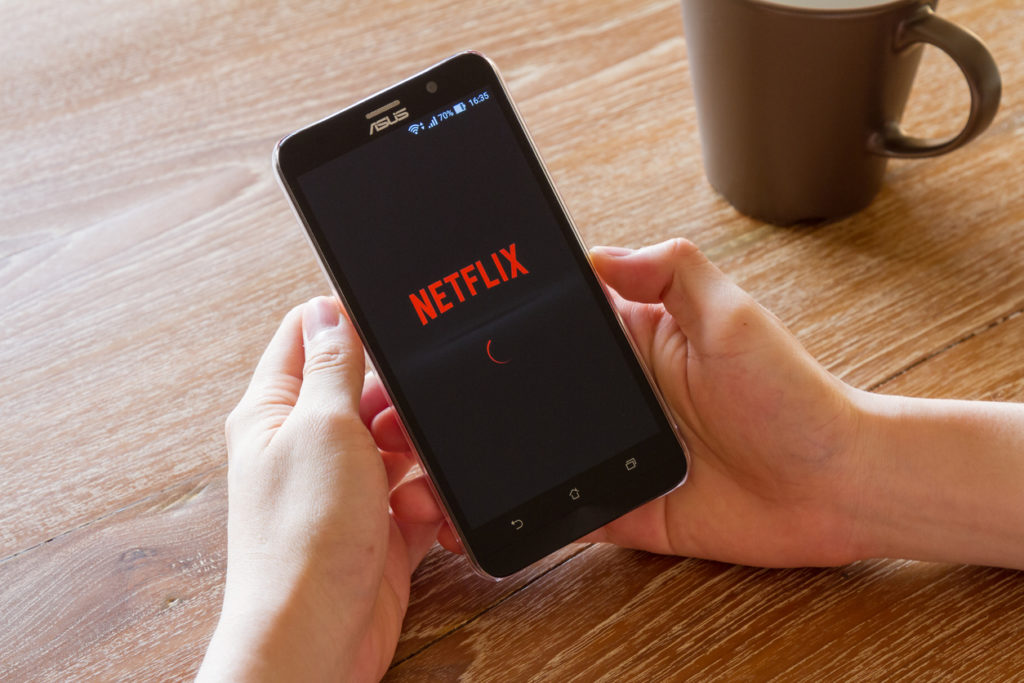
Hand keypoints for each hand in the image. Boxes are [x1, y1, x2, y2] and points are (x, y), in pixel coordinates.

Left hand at [198, 297, 437, 681]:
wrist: (318, 636)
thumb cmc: (302, 539)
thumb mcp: (323, 427)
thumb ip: (334, 365)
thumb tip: (329, 307)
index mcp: (275, 411)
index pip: (308, 336)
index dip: (347, 323)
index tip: (389, 325)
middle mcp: (307, 445)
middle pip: (367, 389)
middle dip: (396, 403)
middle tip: (397, 425)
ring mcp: (346, 487)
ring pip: (402, 440)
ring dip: (418, 454)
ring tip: (411, 478)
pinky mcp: (379, 524)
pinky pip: (419, 489)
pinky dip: (429, 498)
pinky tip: (422, 512)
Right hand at [386, 239, 864, 566]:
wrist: (832, 485)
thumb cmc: (793, 397)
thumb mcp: (732, 315)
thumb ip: (669, 273)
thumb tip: (602, 250)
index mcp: (628, 343)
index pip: (541, 329)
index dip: (484, 330)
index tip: (429, 332)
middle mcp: (611, 397)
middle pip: (517, 395)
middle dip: (456, 401)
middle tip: (395, 409)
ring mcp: (609, 454)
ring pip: (524, 455)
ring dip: (472, 461)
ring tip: (416, 464)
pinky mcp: (619, 507)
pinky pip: (556, 512)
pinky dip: (513, 516)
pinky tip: (464, 516)